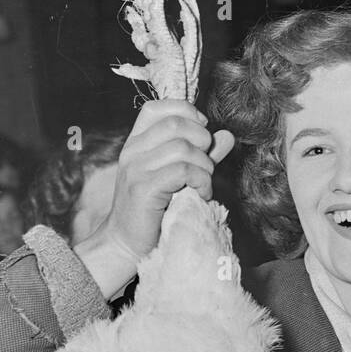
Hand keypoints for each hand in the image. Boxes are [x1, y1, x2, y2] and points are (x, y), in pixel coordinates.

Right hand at [77, 99, 233, 296]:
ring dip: (204, 166)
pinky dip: (200, 181)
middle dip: (202, 142)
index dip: (187, 113)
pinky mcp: (144, 188)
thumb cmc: (152, 210)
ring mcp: (136, 168)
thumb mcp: (176, 177)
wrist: (124, 243)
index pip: (158, 107)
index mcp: (136, 142)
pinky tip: (200, 194)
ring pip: (183, 148)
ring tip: (203, 185)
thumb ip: (200, 155)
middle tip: (205, 166)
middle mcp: (132, 150)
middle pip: (176, 123)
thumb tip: (226, 135)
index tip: (202, 136)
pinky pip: (182, 171)